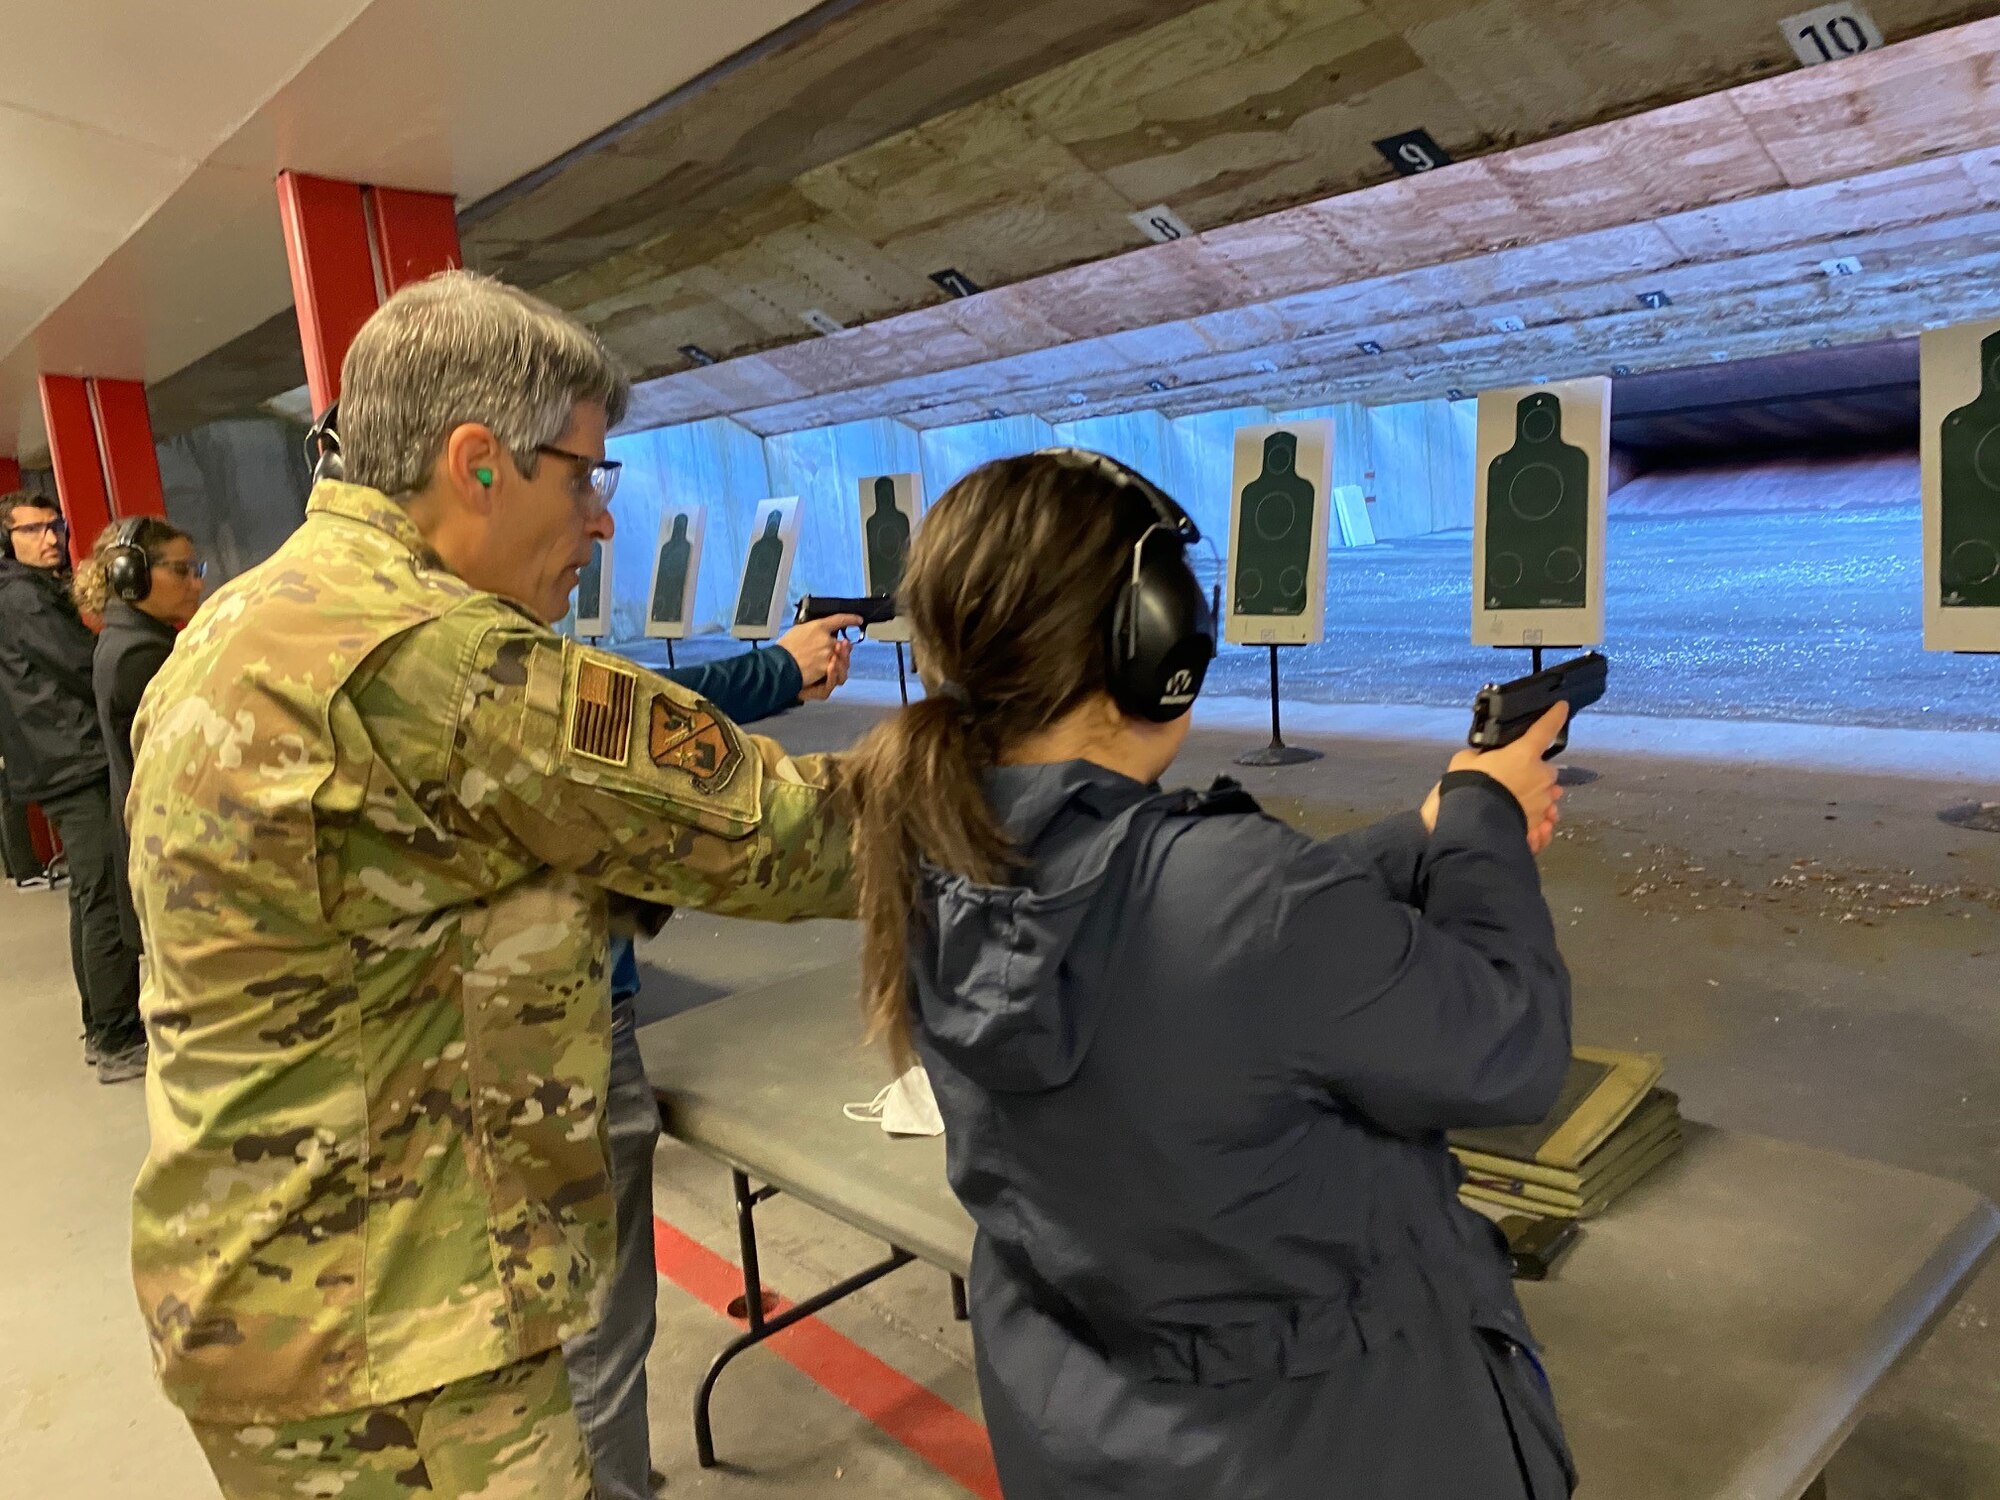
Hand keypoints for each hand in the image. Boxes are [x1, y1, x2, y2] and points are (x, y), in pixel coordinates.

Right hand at [776, 615, 859, 700]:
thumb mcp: (798, 630)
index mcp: (819, 627)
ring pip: (840, 657)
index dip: (851, 619)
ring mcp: (829, 654)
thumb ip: (812, 629)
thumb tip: (818, 632)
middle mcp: (827, 639)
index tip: (858, 620)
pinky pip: (835, 669)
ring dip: (835, 659)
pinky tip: (820, 670)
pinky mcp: (828, 668)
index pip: (840, 619)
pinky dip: (830, 670)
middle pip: (841, 642)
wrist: (782, 664)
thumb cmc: (786, 648)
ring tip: (821, 662)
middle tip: (827, 652)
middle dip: (837, 648)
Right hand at [1420, 703, 1567, 855]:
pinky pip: (1542, 820)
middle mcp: (1541, 776)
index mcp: (1525, 754)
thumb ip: (1480, 757)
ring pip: (1546, 796)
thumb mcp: (1465, 761)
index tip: (1563, 707)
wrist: (1473, 824)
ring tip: (1514, 804)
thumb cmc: (1470, 784)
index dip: (1554, 716)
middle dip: (1535, 774)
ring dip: (1535, 797)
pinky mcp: (1539, 824)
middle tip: (1514, 779)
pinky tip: (1522, 825)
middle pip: (1546, 770)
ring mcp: (1543, 802)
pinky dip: (1535, 821)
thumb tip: (1483, 760)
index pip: (1544, 729)